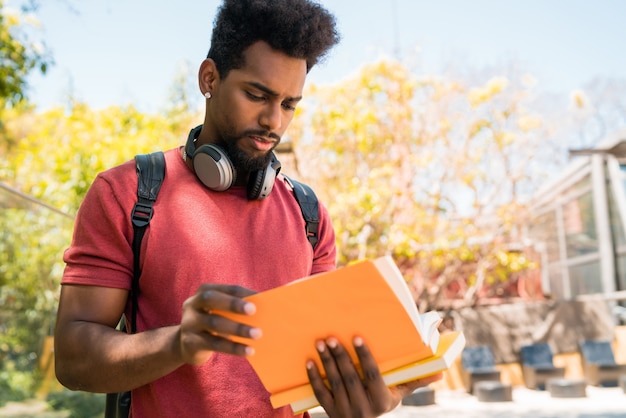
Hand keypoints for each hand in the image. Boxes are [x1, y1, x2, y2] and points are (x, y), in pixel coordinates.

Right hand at [178, 284, 259, 364]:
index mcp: (204, 291)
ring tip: (257, 334)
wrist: (187, 346)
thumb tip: (266, 309)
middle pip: (211, 299)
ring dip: (237, 328)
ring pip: (214, 323)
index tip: (261, 297)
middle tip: (253, 310)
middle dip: (232, 304)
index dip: (243, 293)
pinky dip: (233, 347)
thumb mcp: (221, 312)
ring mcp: (189, 323)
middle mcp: (192, 304)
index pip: (226, 288)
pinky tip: (248, 350)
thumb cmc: (214, 323)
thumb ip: (237, 308)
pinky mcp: (190, 342)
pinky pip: (214, 344)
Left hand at [306, 337, 441, 417]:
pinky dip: (314, 377)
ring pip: (335, 383)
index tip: (356, 336)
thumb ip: (415, 382)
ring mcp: (345, 411)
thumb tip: (440, 373)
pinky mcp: (330, 411)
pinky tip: (309, 361)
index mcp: (381, 401)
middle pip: (350, 378)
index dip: (364, 355)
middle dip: (340, 356)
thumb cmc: (382, 403)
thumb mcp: (398, 395)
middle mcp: (363, 408)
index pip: (372, 375)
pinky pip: (320, 393)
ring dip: (326, 362)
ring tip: (321, 343)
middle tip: (332, 336)